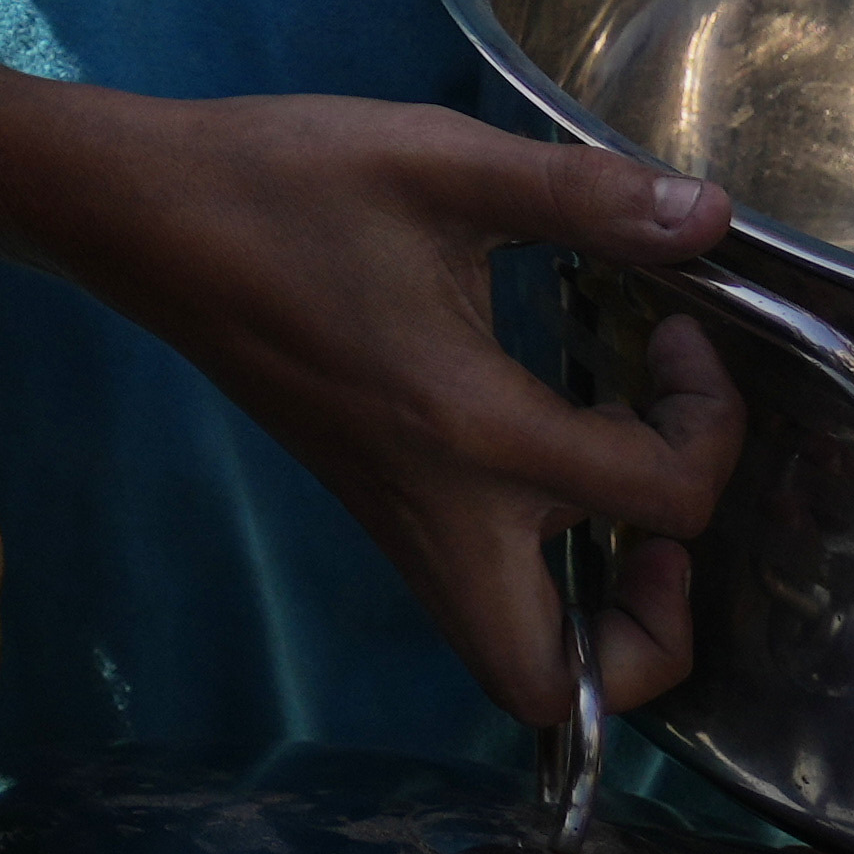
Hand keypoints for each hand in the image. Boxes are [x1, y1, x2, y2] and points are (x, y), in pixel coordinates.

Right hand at [54, 85, 747, 731]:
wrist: (142, 214)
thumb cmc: (284, 183)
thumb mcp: (441, 163)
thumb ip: (585, 196)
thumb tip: (709, 215)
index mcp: (471, 431)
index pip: (658, 501)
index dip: (711, 424)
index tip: (678, 335)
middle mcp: (438, 512)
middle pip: (561, 690)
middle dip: (651, 634)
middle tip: (660, 520)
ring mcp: (396, 524)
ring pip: (517, 665)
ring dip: (598, 624)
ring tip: (620, 502)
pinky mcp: (373, 508)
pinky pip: (480, 598)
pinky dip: (546, 576)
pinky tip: (556, 456)